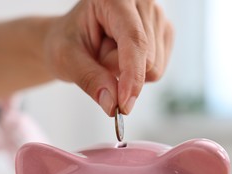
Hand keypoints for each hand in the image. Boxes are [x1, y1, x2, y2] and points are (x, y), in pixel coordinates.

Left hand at [44, 0, 172, 115]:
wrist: (74, 38)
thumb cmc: (67, 42)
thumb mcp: (67, 59)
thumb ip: (90, 80)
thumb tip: (113, 105)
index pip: (134, 40)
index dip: (132, 75)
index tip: (124, 105)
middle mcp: (142, 2)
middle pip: (147, 59)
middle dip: (121, 73)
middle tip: (98, 60)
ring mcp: (157, 17)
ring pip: (155, 68)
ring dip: (128, 73)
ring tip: (109, 56)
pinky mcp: (164, 33)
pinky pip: (158, 71)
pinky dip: (138, 74)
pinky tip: (123, 58)